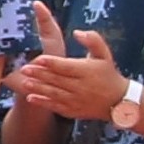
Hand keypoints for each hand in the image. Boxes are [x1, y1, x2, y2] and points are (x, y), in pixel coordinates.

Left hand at [5, 2, 126, 125]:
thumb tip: (77, 32)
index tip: (39, 59)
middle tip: (24, 69)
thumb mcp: (104, 54)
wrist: (119, 101)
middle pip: (57, 80)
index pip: (66, 66)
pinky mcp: (73, 111)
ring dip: (38, 88)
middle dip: (40, 74)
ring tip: (24, 82)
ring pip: (54, 93)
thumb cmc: (108, 74)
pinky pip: (55, 107)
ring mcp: (76, 100)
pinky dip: (42, 103)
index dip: (52, 63)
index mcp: (87, 71)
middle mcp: (81, 87)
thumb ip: (93, 40)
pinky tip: (30, 98)